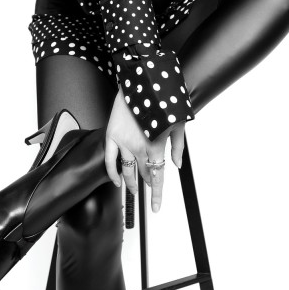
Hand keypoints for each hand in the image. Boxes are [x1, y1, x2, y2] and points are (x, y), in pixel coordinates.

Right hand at [103, 86, 185, 212]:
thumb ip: (177, 147)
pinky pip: (110, 159)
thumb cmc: (163, 100)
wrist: (143, 81)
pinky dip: (112, 172)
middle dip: (146, 185)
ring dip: (131, 182)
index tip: (156, 207)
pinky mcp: (112, 135)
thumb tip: (177, 164)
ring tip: (133, 189)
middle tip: (148, 192)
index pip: (157, 178)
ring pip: (126, 170)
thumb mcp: (178, 123)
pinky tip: (116, 180)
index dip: (157, 195)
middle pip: (142, 175)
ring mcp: (123, 143)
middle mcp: (139, 148)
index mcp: (156, 146)